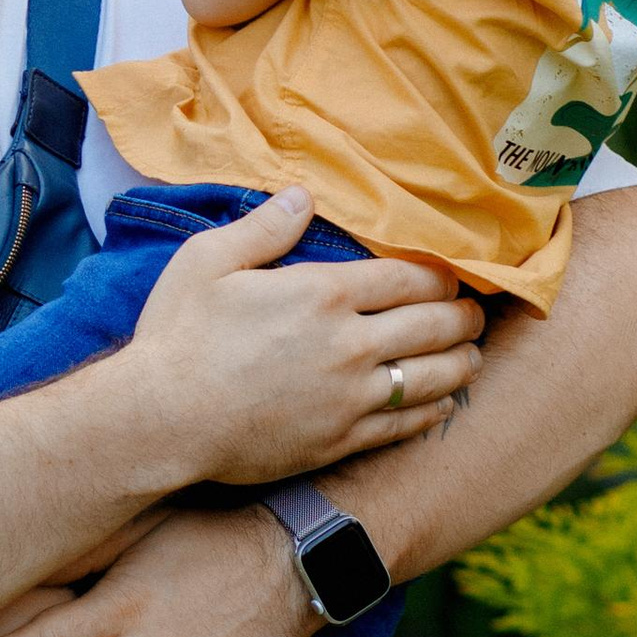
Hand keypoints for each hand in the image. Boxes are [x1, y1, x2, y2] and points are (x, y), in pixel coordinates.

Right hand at [123, 189, 483, 487]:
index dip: (442, 274)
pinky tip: (443, 401)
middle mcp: (348, 344)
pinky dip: (435, 409)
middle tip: (475, 311)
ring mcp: (349, 397)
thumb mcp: (208, 262)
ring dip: (463, 362)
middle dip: (465, 315)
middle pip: (434, 325)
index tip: (453, 274)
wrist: (161, 421)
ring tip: (472, 353)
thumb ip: (264, 228)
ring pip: (433, 377)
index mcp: (322, 293)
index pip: (408, 276)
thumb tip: (304, 196)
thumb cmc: (178, 336)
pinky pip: (406, 425)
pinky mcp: (341, 440)